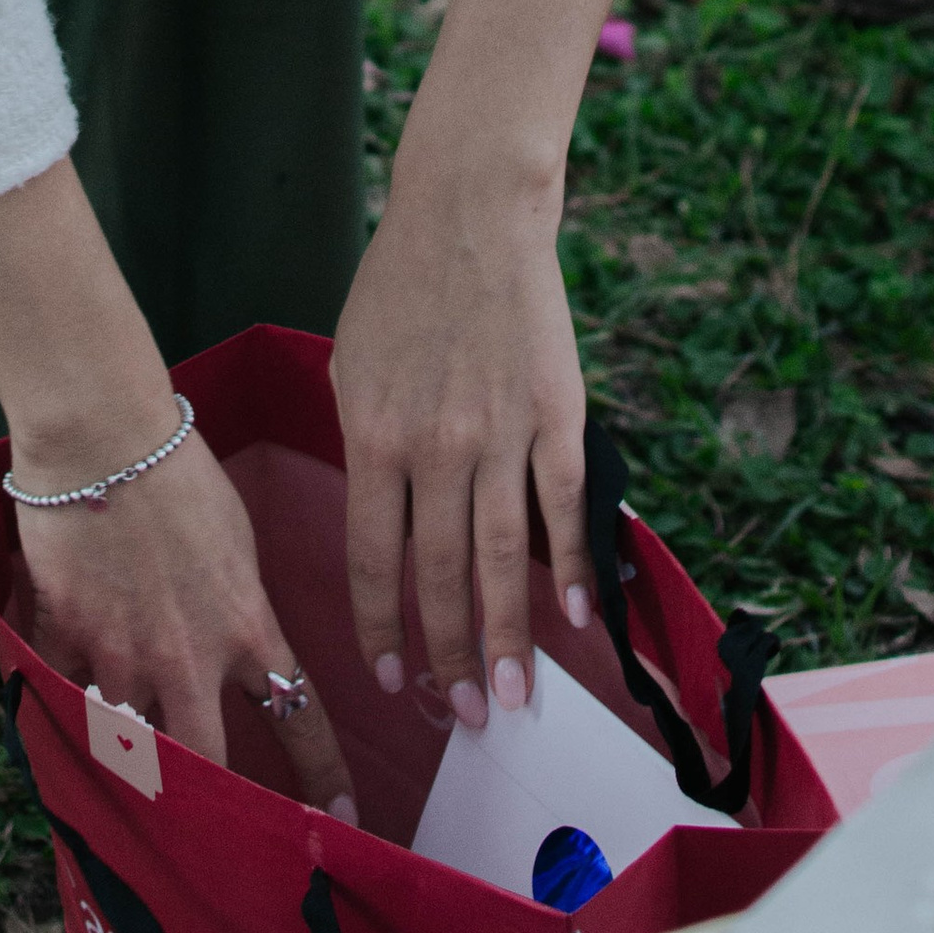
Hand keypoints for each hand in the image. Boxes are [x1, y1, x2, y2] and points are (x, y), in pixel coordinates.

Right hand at [0, 157, 353, 813]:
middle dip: (215, 805)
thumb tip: (239, 643)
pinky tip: (64, 703)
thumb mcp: (236, 540)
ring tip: (128, 769)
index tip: (343, 821)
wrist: (102, 436)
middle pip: (208, 765)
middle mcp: (188, 659)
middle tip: (219, 836)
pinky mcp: (66, 640)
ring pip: (129, 741)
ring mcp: (122, 657)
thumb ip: (240, 605)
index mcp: (247, 628)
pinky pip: (66, 695)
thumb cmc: (180, 468)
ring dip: (133, 752)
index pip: (301, 720)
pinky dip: (67, 703)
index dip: (323, 779)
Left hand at [331, 0, 620, 719]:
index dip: (383, 627)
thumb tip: (386, 529)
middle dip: (450, 657)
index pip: (371, 558)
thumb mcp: (353, 367)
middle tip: (465, 720)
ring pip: (504, 558)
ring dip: (509, 636)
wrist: (468, 212)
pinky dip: (574, 566)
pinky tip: (579, 618)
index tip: (393, 682)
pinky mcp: (555, 413)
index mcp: (372, 434)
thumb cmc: (400, 287)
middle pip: (440, 575)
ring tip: (515, 699)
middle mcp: (434, 445)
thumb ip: (368, 448)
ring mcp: (499, 431)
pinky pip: (564, 505)